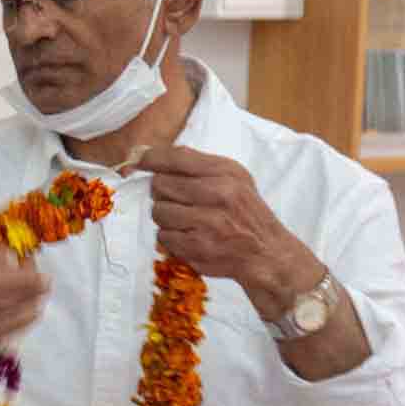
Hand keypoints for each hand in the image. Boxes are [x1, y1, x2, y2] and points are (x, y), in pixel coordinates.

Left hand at [136, 145, 317, 309]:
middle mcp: (218, 194)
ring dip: (166, 218)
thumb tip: (155, 153)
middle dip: (162, 193)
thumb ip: (198, 164)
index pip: (176, 159)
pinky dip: (171, 238)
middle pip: (160, 185)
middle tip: (178, 201)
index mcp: (226, 173)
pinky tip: (190, 236)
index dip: (150, 160)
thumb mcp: (234, 178)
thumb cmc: (245, 211)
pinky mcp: (197, 246)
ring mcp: (208, 222)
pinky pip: (163, 236)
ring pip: (159, 211)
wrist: (266, 252)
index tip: (138, 162)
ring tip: (187, 221)